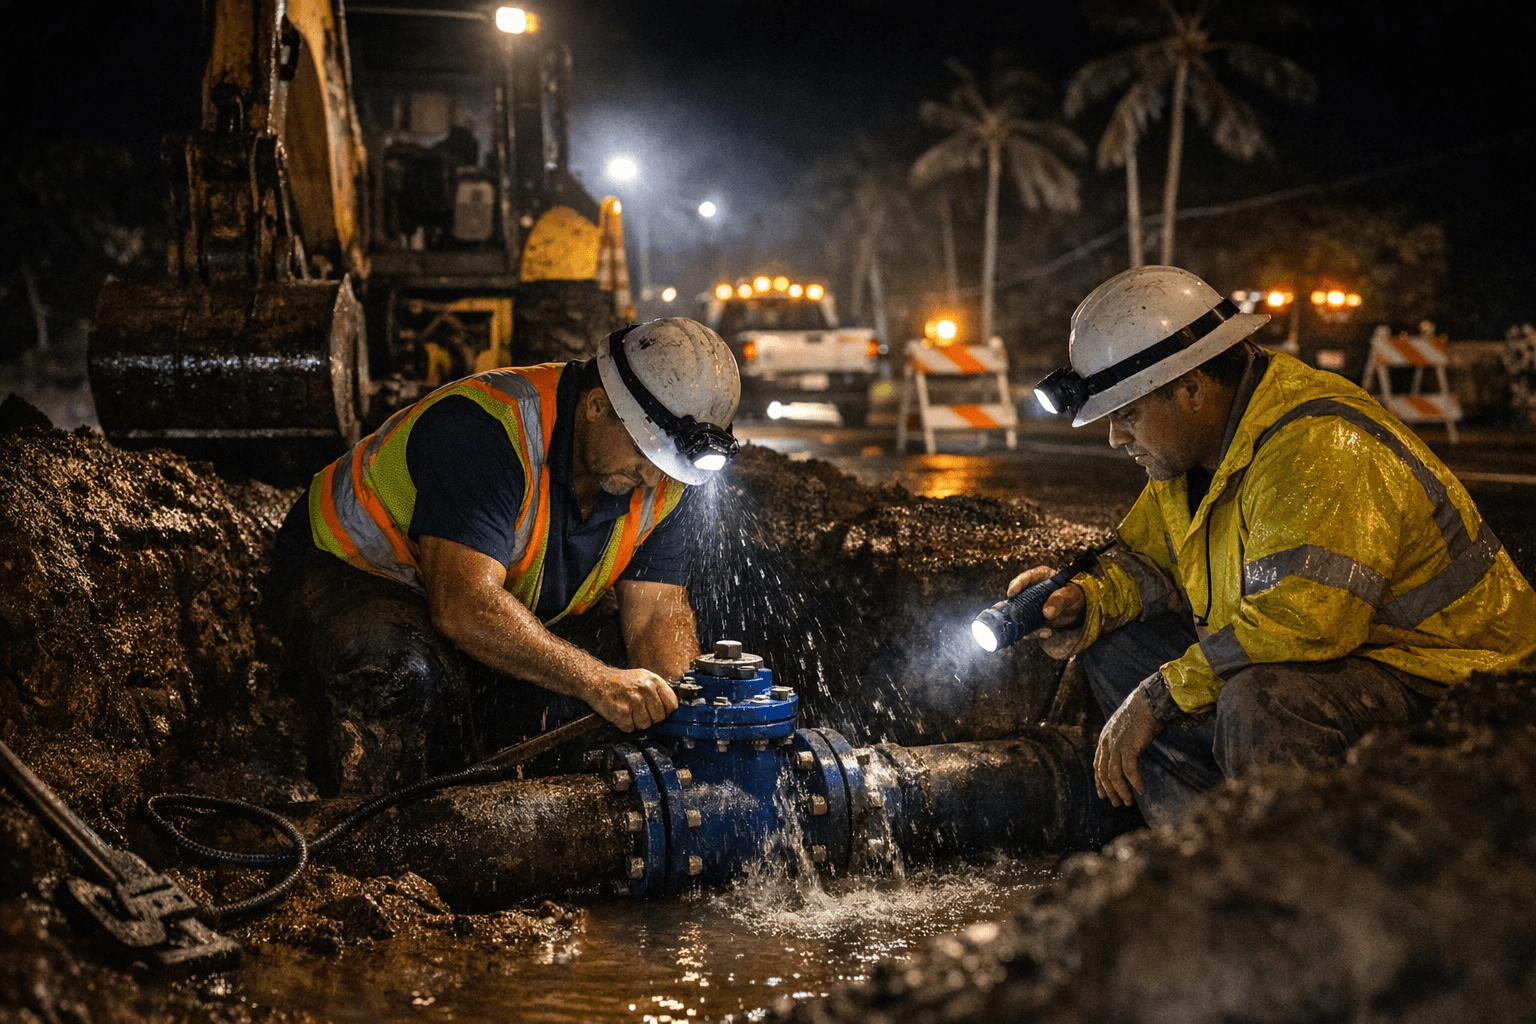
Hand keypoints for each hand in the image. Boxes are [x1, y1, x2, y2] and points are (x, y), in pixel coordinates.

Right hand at [584, 667, 679, 731]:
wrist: (596, 679)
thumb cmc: (620, 681)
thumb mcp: (643, 678)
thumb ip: (657, 691)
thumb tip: (671, 709)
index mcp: (654, 680)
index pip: (672, 704)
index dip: (666, 712)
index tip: (659, 712)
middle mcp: (646, 689)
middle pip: (659, 717)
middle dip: (650, 718)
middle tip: (639, 711)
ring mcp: (634, 701)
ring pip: (645, 724)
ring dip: (636, 722)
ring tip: (629, 711)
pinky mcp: (622, 711)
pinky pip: (630, 728)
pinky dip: (624, 725)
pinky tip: (620, 714)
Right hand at [1005, 566, 1084, 658]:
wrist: (1080, 609)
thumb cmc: (1075, 594)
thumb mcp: (1071, 593)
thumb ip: (1060, 599)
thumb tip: (1046, 612)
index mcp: (1040, 577)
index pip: (1025, 578)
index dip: (1016, 584)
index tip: (1011, 593)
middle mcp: (1032, 591)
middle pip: (1017, 598)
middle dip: (1015, 608)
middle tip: (1015, 615)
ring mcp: (1031, 606)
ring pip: (1021, 615)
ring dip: (1026, 624)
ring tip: (1042, 629)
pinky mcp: (1034, 620)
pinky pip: (1030, 627)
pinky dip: (1036, 632)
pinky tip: (1048, 633)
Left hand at [1093, 687, 1162, 807]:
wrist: (1148, 701)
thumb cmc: (1141, 712)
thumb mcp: (1124, 727)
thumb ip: (1121, 741)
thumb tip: (1126, 755)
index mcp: (1104, 738)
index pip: (1097, 765)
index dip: (1099, 781)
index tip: (1103, 794)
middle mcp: (1107, 743)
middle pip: (1103, 773)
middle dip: (1109, 791)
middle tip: (1116, 803)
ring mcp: (1117, 745)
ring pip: (1114, 775)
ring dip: (1121, 791)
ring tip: (1128, 802)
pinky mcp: (1129, 747)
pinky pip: (1130, 771)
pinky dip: (1135, 783)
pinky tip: (1141, 791)